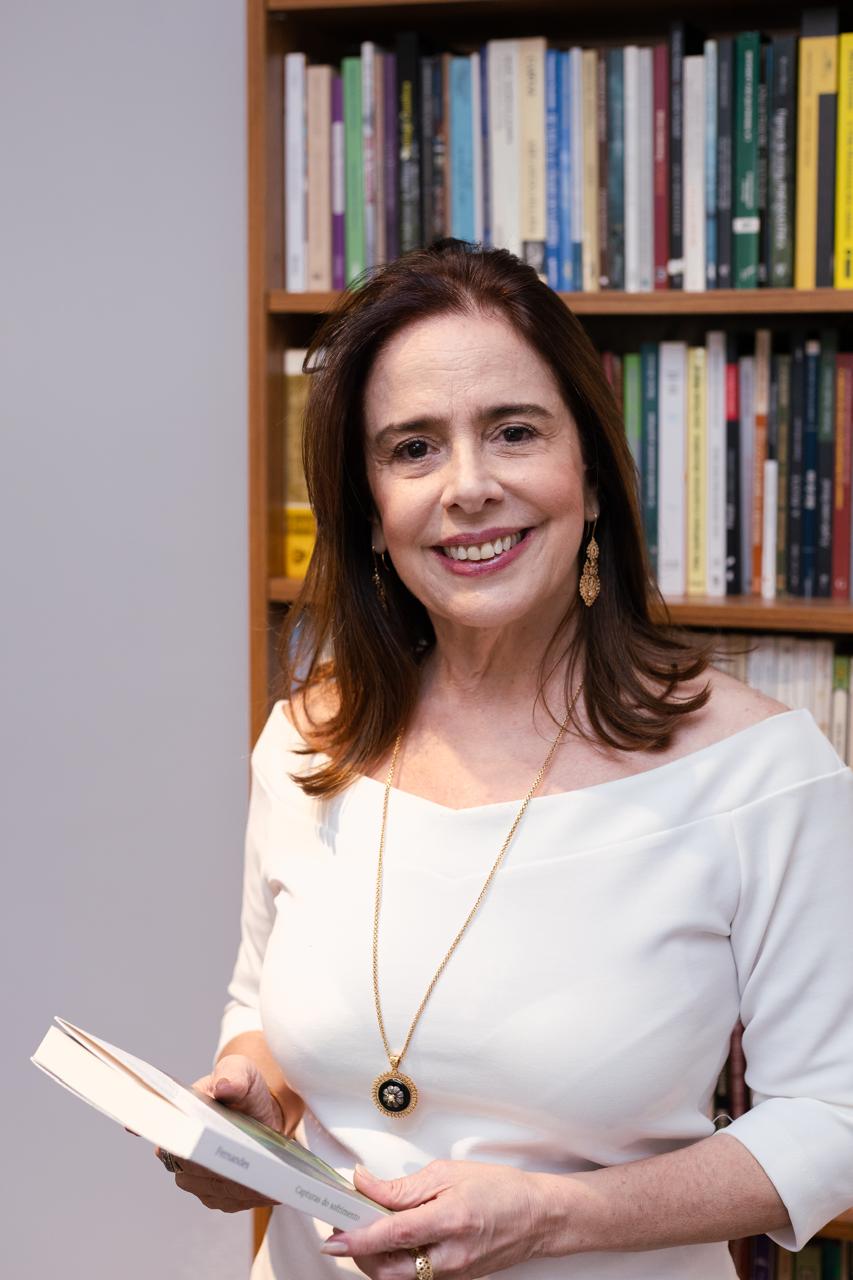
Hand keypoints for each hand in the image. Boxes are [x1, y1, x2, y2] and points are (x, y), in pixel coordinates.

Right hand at [154, 1053, 283, 1212]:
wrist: (257, 1110)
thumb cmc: (243, 1088)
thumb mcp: (241, 1071)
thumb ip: (233, 1074)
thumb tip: (225, 1086)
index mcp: (178, 1119)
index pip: (172, 1139)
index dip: (182, 1146)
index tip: (205, 1152)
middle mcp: (179, 1153)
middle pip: (197, 1171)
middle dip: (224, 1172)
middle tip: (255, 1169)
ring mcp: (195, 1177)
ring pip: (215, 1190)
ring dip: (241, 1188)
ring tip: (270, 1183)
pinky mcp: (214, 1193)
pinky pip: (229, 1201)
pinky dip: (250, 1198)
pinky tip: (271, 1191)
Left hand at [320, 1160, 558, 1278]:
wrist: (537, 1217)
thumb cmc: (499, 1190)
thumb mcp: (448, 1173)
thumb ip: (403, 1187)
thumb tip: (366, 1185)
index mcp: (451, 1220)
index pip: (393, 1235)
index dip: (359, 1237)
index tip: (334, 1236)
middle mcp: (450, 1256)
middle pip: (388, 1270)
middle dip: (359, 1252)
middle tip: (345, 1224)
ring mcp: (452, 1275)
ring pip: (397, 1278)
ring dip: (374, 1258)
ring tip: (366, 1227)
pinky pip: (413, 1278)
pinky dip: (394, 1261)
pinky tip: (390, 1240)